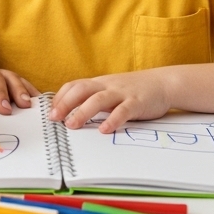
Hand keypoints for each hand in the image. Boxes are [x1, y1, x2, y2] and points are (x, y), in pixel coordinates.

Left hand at [49, 71, 170, 132]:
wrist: (163, 83)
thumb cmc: (134, 90)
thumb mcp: (110, 91)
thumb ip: (94, 98)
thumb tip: (70, 112)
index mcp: (99, 83)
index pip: (74, 86)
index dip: (60, 97)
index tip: (50, 111)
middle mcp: (107, 86)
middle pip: (81, 90)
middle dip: (65, 103)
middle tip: (54, 118)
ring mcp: (122, 93)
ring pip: (98, 99)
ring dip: (83, 112)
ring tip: (72, 125)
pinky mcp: (137, 102)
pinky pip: (123, 111)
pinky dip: (112, 120)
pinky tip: (104, 130)